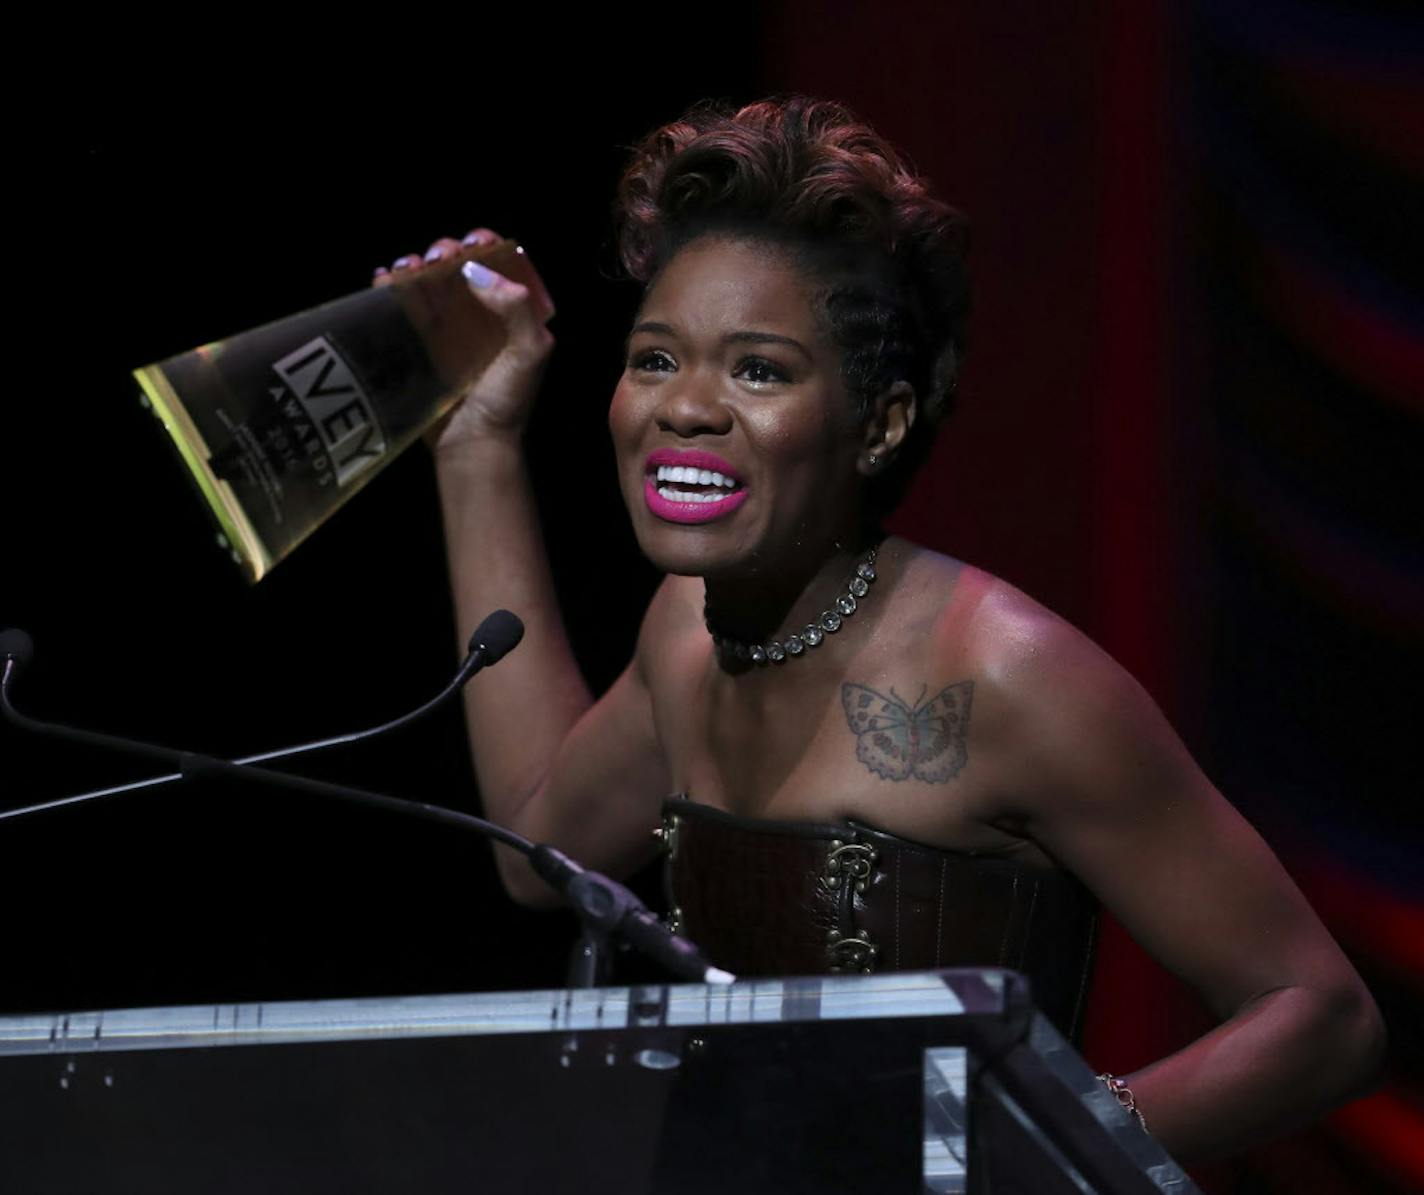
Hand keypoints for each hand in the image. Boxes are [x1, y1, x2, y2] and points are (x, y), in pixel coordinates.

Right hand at [374, 227, 554, 450]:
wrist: (472, 443)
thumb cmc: (506, 401)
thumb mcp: (529, 353)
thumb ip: (518, 309)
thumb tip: (474, 270)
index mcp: (511, 313)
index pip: (497, 265)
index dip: (484, 245)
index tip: (473, 243)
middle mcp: (478, 315)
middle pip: (457, 266)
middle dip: (445, 251)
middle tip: (437, 259)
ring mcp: (445, 329)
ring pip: (426, 282)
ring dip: (415, 265)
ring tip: (408, 267)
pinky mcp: (417, 344)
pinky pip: (401, 306)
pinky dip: (390, 286)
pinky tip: (384, 279)